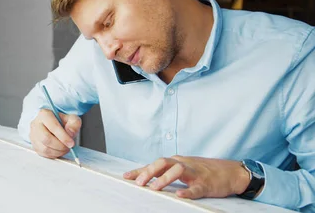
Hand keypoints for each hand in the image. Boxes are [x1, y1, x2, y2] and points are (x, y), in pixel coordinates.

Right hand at [30, 109, 80, 158]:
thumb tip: (70, 133)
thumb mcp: (72, 119)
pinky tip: (59, 151)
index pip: (53, 126)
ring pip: (44, 148)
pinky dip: (53, 155)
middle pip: (46, 138)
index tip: (71, 143)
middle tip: (68, 147)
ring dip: (57, 151)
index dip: (63, 137)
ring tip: (65, 148)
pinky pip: (43, 154)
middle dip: (60, 146)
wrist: (56, 125)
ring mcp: (33, 135)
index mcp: (44, 114)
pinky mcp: (34, 145)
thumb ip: (74, 124)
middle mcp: (36, 124)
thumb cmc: (62, 122)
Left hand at [123, 156, 250, 198]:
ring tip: (154, 189)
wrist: (231, 172)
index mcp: (176, 161)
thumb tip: (146, 177)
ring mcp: (195, 172)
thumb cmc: (204, 171)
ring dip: (164, 179)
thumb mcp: (184, 169)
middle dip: (149, 172)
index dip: (140, 170)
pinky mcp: (206, 183)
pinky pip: (196, 187)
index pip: (154, 164)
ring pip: (178, 171)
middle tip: (139, 183)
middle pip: (163, 162)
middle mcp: (184, 164)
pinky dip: (188, 191)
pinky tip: (180, 196)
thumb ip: (167, 173)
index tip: (126, 176)